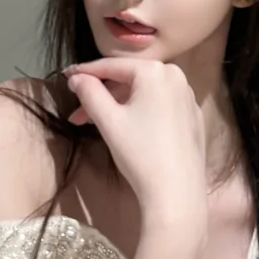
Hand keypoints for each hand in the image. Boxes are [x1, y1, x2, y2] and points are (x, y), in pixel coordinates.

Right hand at [64, 60, 206, 228]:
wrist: (176, 192)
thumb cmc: (139, 152)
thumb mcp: (108, 120)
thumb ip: (90, 92)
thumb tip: (77, 78)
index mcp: (156, 72)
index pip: (112, 66)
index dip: (85, 72)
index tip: (66, 78)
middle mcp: (176, 77)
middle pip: (129, 80)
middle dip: (100, 95)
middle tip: (76, 114)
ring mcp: (188, 98)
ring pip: (144, 94)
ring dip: (117, 105)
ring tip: (94, 123)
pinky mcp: (193, 118)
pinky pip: (160, 106)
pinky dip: (140, 112)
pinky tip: (126, 129)